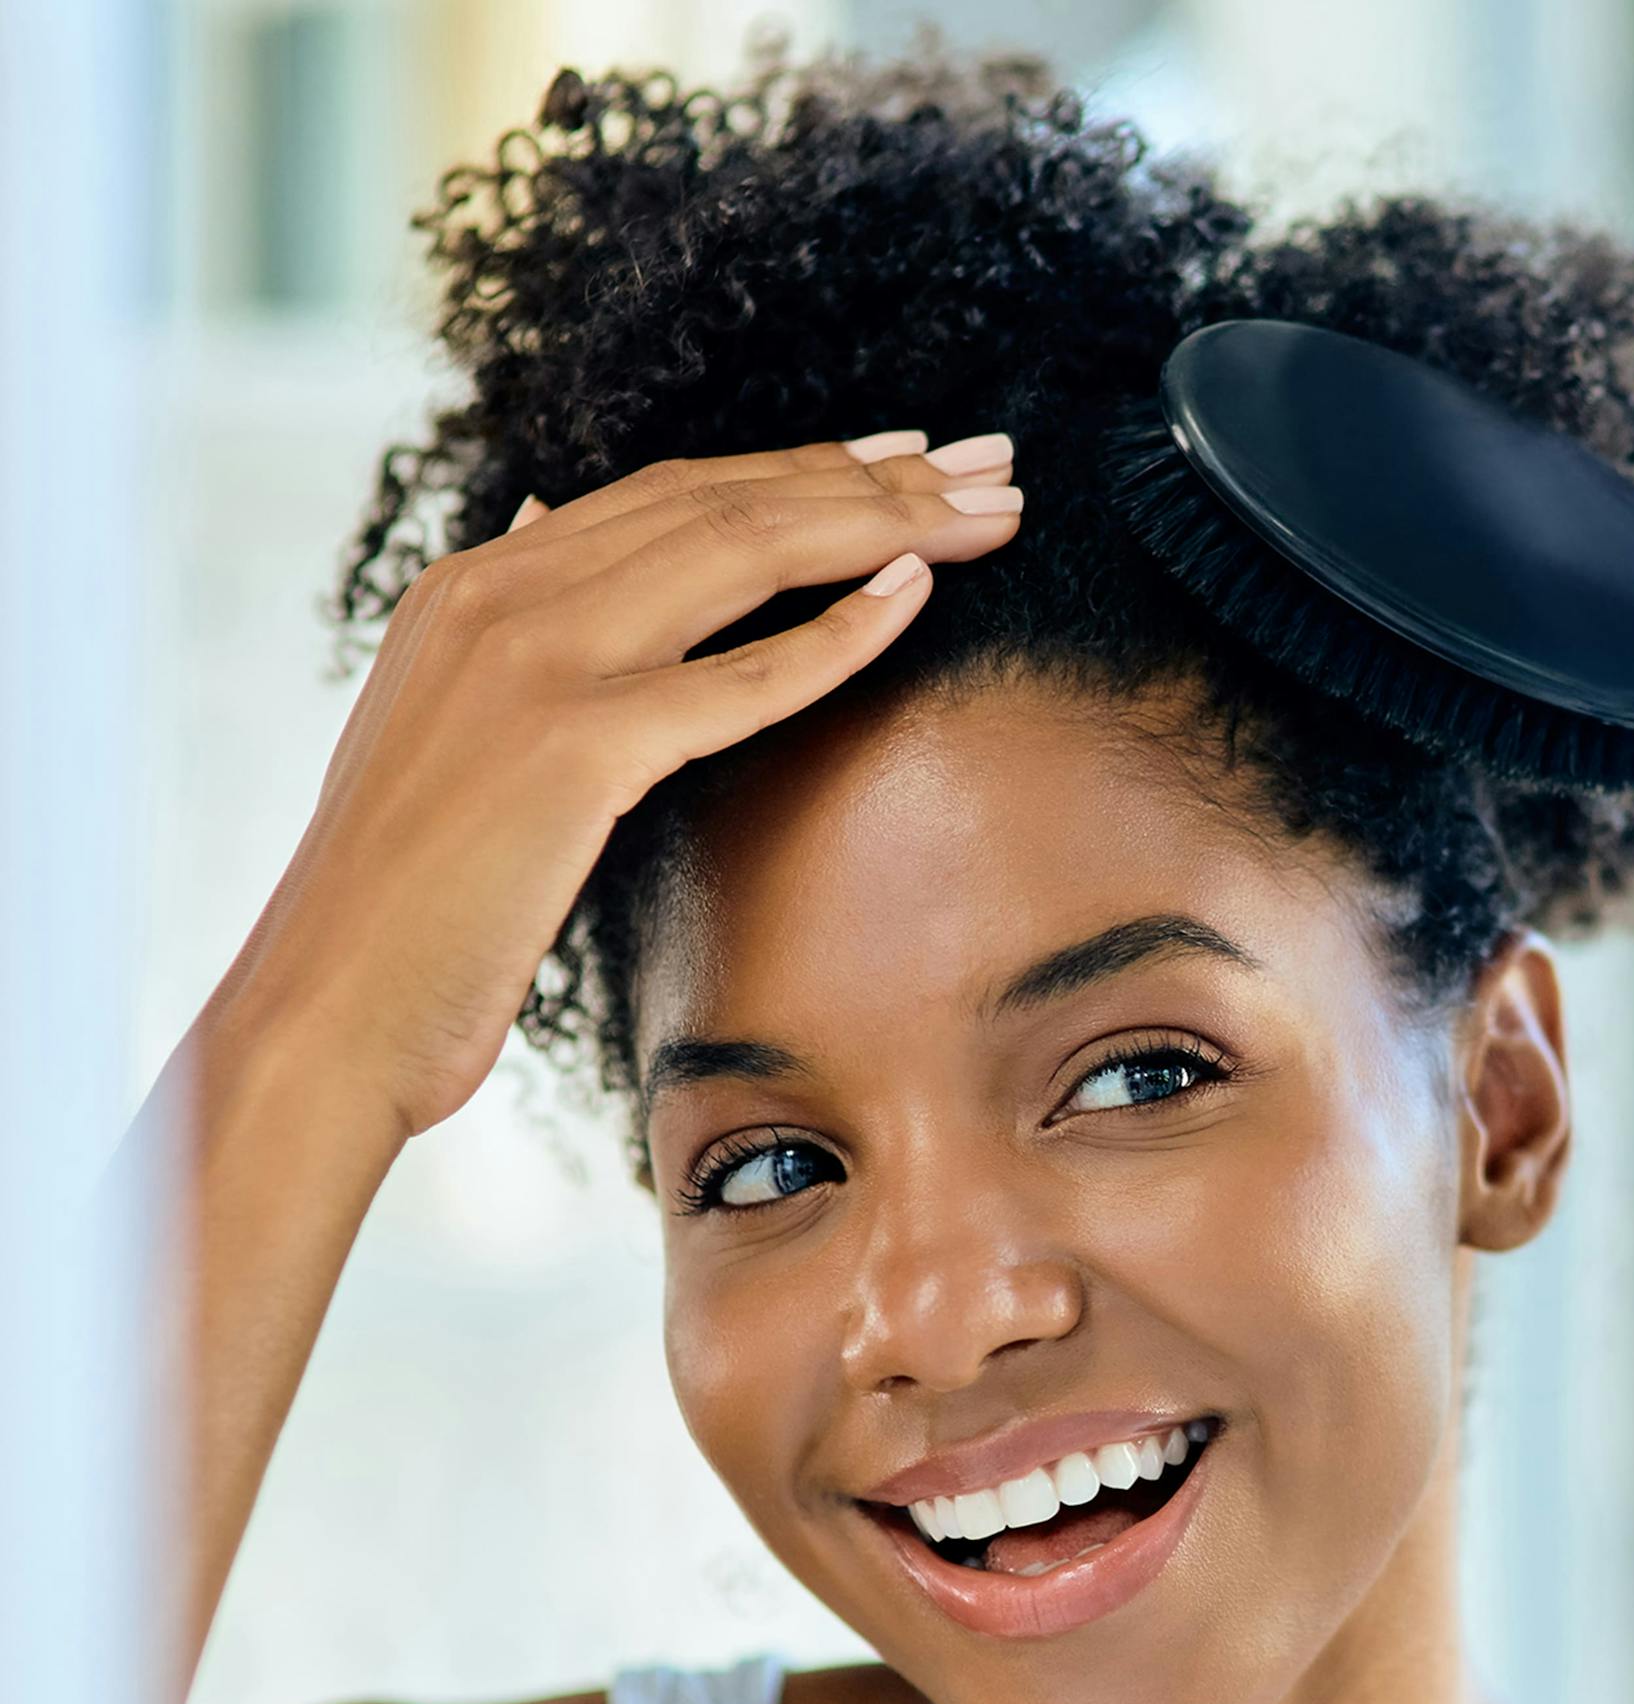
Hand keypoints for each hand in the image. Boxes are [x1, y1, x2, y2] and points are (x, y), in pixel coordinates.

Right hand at [212, 429, 1022, 1138]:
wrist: (332, 1005)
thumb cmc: (408, 903)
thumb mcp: (448, 727)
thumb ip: (509, 625)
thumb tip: (555, 519)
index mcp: (477, 584)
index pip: (674, 492)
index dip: (804, 468)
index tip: (907, 459)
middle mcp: (502, 592)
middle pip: (727, 499)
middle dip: (873, 476)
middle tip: (988, 463)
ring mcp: (534, 659)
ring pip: (742, 552)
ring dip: (885, 525)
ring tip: (991, 508)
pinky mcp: (574, 745)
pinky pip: (737, 676)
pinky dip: (836, 632)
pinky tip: (918, 595)